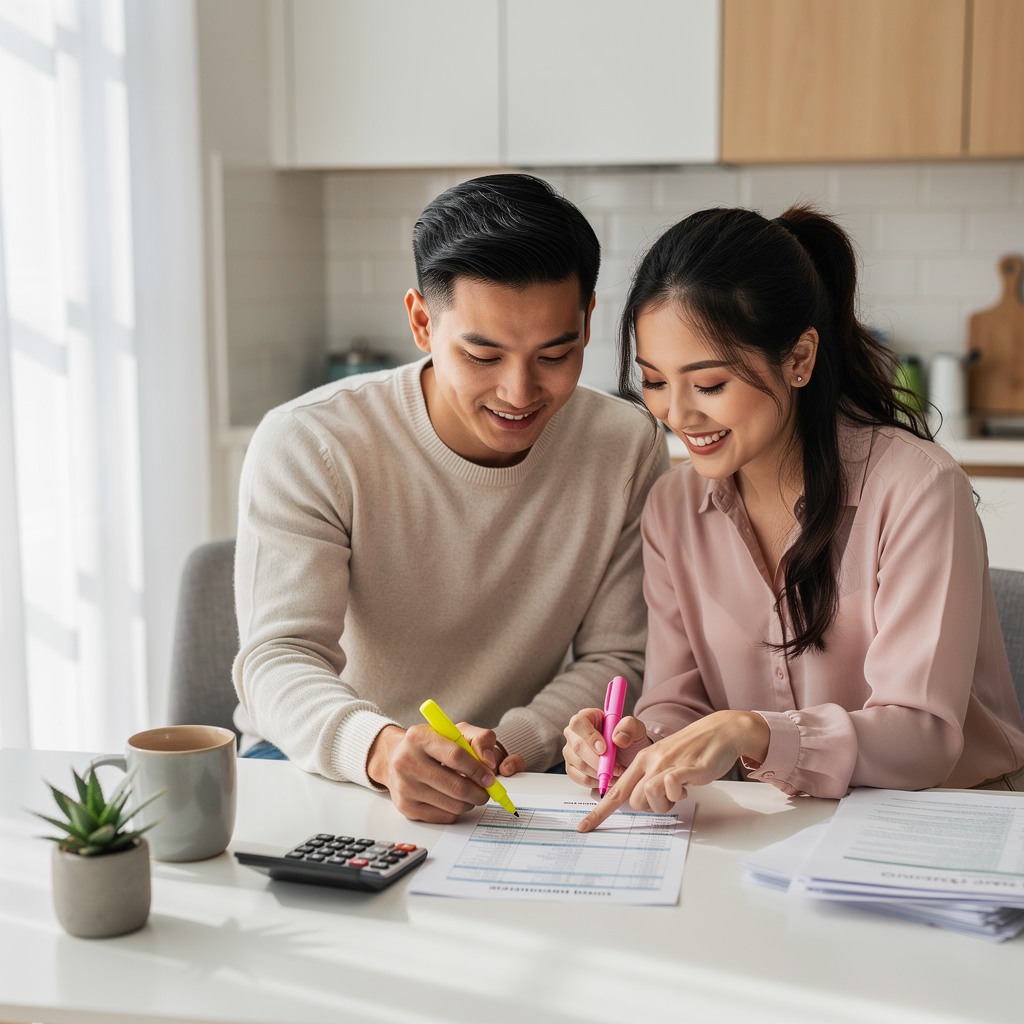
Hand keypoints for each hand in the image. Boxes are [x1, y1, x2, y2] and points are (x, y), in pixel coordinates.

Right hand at [367, 723, 519, 822]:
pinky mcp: (406, 807)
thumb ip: (480, 738)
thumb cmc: (431, 745)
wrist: (396, 758)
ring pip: (453, 805)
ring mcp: (405, 787)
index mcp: (419, 737)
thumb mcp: (455, 731)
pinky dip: (457, 810)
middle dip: (479, 792)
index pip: (456, 756)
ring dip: (470, 802)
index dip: (478, 769)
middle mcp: (407, 762)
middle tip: (486, 791)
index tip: (490, 777)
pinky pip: (444, 816)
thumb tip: (490, 762)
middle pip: (456, 786)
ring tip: (471, 793)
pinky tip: (455, 799)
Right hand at [562, 708, 650, 790]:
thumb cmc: (629, 741)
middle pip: (577, 746)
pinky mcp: (572, 768)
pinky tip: (608, 778)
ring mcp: (571, 751)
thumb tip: (617, 738)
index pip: (579, 723)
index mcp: (586, 717)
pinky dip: (596, 782)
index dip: (590, 737)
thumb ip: (629, 727)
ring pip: (579, 764)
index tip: (604, 749)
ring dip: (600, 772)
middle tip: (616, 768)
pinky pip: (580, 778)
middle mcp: (574, 733)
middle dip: (598, 760)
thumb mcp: (636, 729)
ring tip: (617, 773)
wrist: (630, 759)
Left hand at [577, 710, 769, 831]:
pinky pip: (671, 784)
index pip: (615, 791)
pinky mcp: (688, 767)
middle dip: (649, 807)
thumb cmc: (690, 751)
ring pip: (650, 797)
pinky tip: (685, 785)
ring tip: (679, 789)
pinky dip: (675, 790)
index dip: (600, 812)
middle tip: (668, 796)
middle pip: (634, 801)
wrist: (717, 732)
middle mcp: (650, 761)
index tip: (584, 828)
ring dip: (665, 802)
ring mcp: (668, 763)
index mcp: (641, 760)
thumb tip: (639, 802)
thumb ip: (648, 781)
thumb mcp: (662, 762)